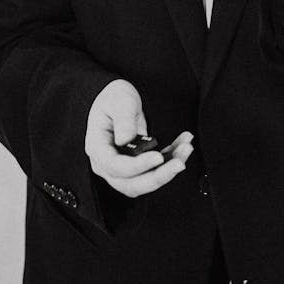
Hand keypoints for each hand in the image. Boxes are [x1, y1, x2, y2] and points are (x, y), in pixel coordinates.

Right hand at [84, 79, 193, 197]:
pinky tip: (183, 145)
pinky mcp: (138, 165)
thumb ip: (123, 119)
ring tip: (185, 149)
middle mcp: (108, 164)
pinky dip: (171, 160)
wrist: (118, 99)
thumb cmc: (114, 99)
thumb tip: (125, 139)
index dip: (137, 166)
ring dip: (168, 171)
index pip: (115, 166)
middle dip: (158, 176)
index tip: (157, 157)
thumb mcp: (119, 101)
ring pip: (146, 181)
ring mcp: (123, 167)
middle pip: (131, 184)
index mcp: (98, 148)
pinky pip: (155, 170)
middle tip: (179, 163)